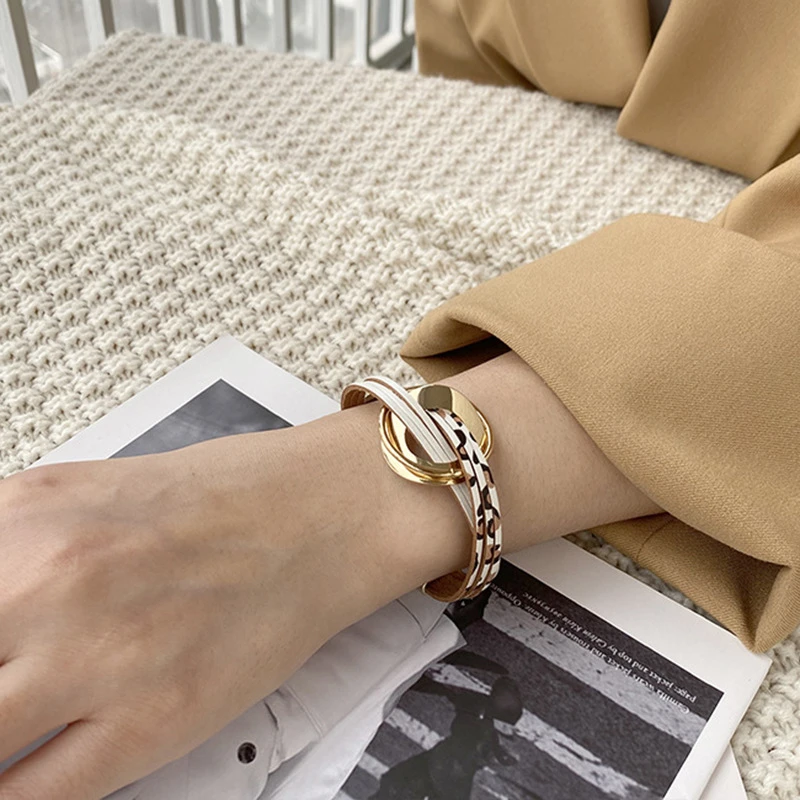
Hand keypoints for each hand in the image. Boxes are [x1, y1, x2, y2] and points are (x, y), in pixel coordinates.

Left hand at [0, 352, 658, 798]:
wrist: (318, 514)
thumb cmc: (222, 500)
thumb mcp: (73, 495)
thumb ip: (0, 550)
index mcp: (20, 522)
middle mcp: (47, 586)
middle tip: (6, 685)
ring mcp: (96, 658)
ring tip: (20, 725)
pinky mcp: (147, 722)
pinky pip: (33, 798)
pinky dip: (20, 790)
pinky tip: (32, 768)